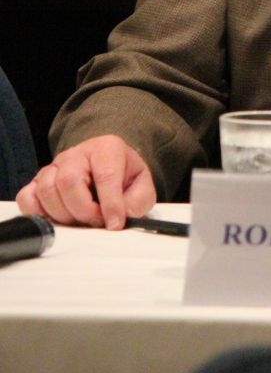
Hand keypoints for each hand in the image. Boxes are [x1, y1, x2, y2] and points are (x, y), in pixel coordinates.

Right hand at [16, 135, 156, 229]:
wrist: (109, 167)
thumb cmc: (124, 177)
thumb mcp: (141, 187)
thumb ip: (136, 202)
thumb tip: (119, 218)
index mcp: (107, 149)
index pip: (105, 175)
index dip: (110, 203)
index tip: (114, 224)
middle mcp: (77, 154)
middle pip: (69, 181)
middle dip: (83, 210)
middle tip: (95, 222)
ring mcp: (55, 166)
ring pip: (47, 189)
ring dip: (63, 214)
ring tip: (79, 220)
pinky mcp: (38, 181)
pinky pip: (27, 197)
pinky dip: (38, 213)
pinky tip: (57, 218)